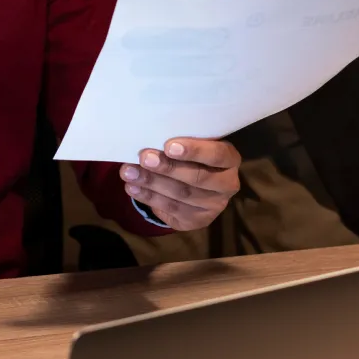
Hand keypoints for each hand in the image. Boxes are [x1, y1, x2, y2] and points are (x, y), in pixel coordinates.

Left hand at [120, 138, 240, 230]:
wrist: (191, 186)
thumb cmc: (189, 157)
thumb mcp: (190, 146)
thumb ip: (178, 144)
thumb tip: (148, 138)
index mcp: (229, 159)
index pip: (218, 155)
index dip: (194, 151)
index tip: (168, 146)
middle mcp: (227, 184)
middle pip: (198, 177)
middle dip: (168, 168)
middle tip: (144, 158)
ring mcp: (213, 206)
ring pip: (181, 194)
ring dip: (151, 182)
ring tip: (128, 172)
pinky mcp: (197, 221)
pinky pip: (171, 209)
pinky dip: (148, 197)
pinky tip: (132, 187)